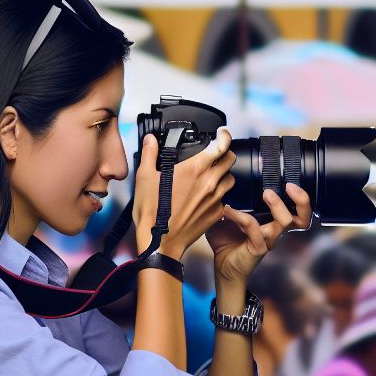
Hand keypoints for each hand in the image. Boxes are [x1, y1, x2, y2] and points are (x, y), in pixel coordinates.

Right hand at [132, 130, 236, 257]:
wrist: (160, 241)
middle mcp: (210, 182)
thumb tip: (150, 140)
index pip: (222, 145)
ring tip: (211, 177)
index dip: (224, 136)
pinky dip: (219, 196)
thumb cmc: (152, 212)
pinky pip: (225, 199)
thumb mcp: (144, 177)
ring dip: (224, 175)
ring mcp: (215, 199)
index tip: (222, 134)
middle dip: (225, 154)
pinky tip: (206, 198)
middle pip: (230, 160)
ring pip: (230, 179)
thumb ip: (150, 154)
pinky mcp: (216, 214)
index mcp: (195, 168)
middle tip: (216, 155)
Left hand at [206, 183, 312, 285]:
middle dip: (302, 200)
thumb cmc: (226, 242)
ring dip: (277, 205)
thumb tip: (223, 179)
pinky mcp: (258, 248)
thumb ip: (229, 198)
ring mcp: (268, 240)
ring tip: (265, 194)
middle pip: (303, 218)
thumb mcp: (227, 215)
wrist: (223, 268)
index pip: (297, 210)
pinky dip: (241, 216)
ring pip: (285, 222)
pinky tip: (228, 211)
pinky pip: (254, 228)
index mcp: (272, 222)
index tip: (287, 180)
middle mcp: (275, 231)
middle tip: (289, 186)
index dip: (300, 195)